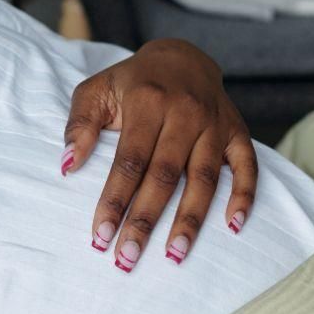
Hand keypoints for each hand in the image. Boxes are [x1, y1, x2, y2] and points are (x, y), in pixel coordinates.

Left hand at [63, 39, 258, 271]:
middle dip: (145, 220)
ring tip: (175, 255)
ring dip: (190, 220)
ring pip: (203, 178)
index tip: (100, 236)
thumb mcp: (96, 90)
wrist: (181, 56)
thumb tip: (67, 166)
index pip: (129, 161)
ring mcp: (215, 124)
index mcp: (148, 101)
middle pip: (164, 176)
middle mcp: (185, 113)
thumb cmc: (131, 83)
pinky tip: (233, 226)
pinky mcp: (237, 132)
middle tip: (128, 257)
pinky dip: (244, 195)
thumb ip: (79, 125)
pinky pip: (246, 166)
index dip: (114, 200)